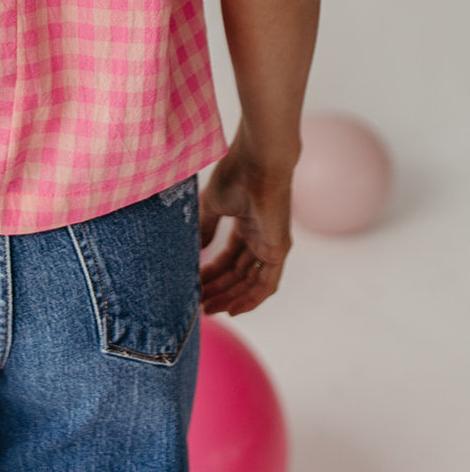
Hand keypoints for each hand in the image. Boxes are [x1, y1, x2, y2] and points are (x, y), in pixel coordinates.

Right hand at [199, 138, 294, 316]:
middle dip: (218, 289)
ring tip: (208, 308)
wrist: (258, 162)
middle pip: (238, 273)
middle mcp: (260, 237)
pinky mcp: (277, 251)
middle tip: (198, 303)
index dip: (212, 272)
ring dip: (230, 297)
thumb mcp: (213, 205)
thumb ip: (206, 228)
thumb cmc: (236, 174)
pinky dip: (250, 300)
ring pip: (250, 282)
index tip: (194, 284)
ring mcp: (270, 245)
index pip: (229, 257)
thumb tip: (197, 250)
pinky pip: (266, 285)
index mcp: (247, 224)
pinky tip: (232, 309)